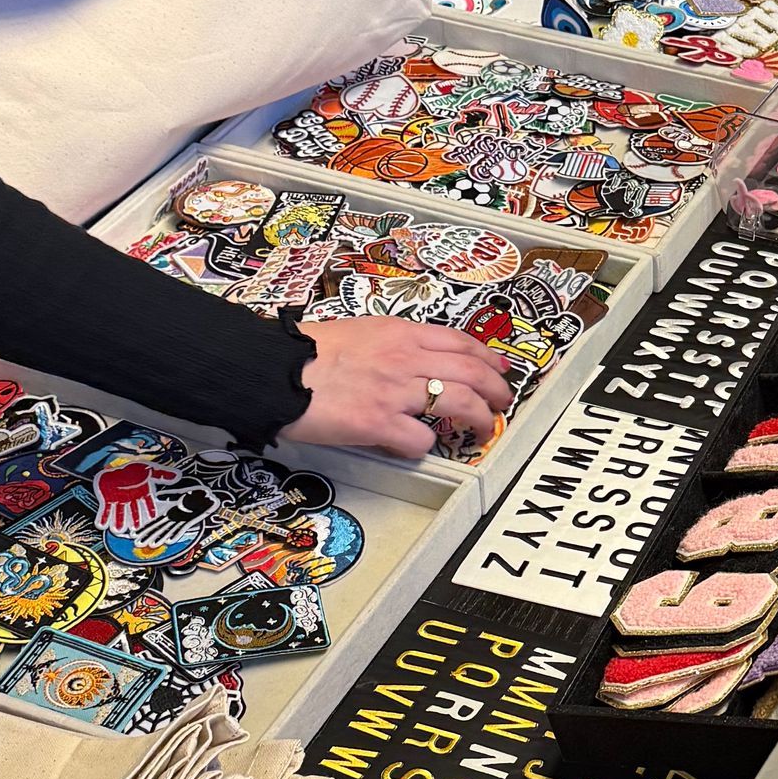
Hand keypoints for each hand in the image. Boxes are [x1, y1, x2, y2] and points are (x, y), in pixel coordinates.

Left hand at [92, 459, 180, 533]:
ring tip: (119, 530)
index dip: (150, 510)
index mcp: (142, 492)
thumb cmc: (132, 468)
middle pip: (134, 511)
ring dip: (119, 521)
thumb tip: (176, 476)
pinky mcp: (108, 500)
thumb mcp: (149, 469)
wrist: (114, 464)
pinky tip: (103, 524)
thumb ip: (162, 474)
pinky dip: (104, 517)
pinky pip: (106, 511)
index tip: (153, 517)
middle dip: (134, 520)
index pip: (148, 503)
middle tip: (135, 528)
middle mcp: (132, 498)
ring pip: (121, 514)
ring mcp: (120, 500)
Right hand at [276, 317, 515, 458]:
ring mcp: (395, 391)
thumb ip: (390, 345)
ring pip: (460, 403)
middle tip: (503, 402)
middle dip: (496, 389)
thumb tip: (411, 362)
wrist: (274, 370)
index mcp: (400, 332)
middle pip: (470, 371)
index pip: (459, 342)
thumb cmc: (308, 351)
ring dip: (480, 419)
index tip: (500, 367)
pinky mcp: (378, 423)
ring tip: (485, 430)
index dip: (487, 357)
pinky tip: (415, 446)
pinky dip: (424, 446)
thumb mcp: (359, 331)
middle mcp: (405, 358)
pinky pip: (418, 440)